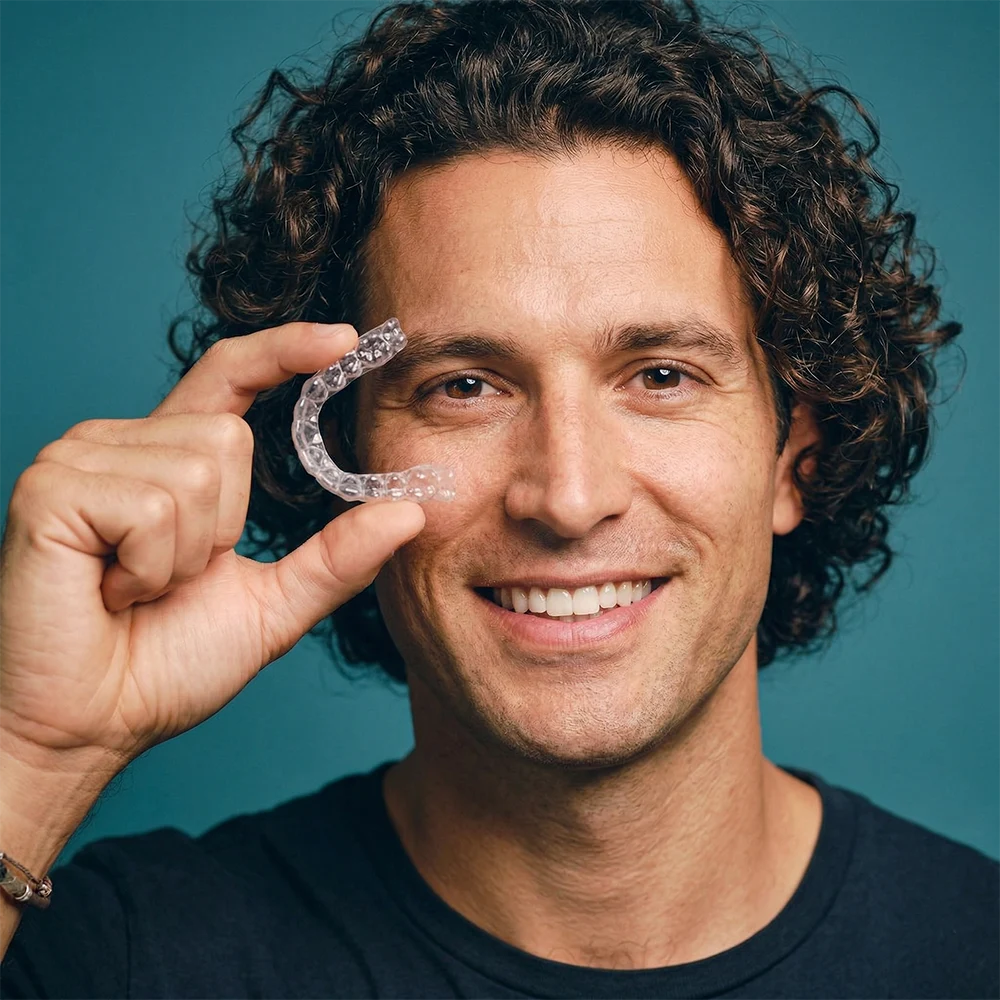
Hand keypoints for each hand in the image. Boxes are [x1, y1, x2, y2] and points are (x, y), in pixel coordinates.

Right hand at [0, 321, 423, 772]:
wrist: (88, 725)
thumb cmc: (165, 666)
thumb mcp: (273, 606)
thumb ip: (337, 557)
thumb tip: (410, 511)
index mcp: (171, 460)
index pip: (231, 378)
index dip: (285, 350)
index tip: (347, 339)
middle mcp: (123, 442)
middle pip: (232, 436)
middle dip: (223, 527)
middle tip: (169, 579)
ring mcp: (80, 458)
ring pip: (199, 470)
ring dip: (184, 555)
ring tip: (134, 588)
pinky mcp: (50, 487)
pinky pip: (153, 506)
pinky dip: (149, 568)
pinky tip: (108, 591)